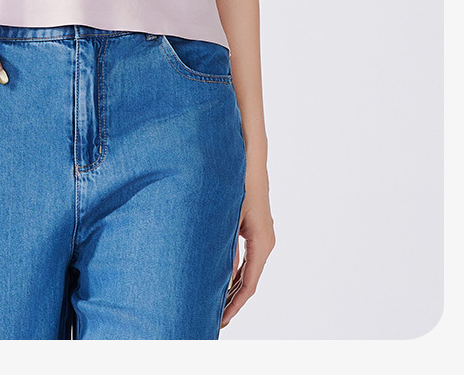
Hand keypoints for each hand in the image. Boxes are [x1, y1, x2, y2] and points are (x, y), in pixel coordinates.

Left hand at [220, 177, 274, 328]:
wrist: (250, 162)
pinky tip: (223, 282)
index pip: (249, 284)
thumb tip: (219, 275)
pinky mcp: (256, 232)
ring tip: (218, 306)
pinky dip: (236, 274)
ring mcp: (262, 238)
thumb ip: (225, 246)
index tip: (222, 319)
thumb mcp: (228, 218)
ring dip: (234, 289)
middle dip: (234, 301)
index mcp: (261, 243)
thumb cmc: (238, 186)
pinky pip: (248, 260)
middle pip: (250, 282)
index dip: (235, 304)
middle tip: (216, 319)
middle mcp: (266, 243)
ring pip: (249, 272)